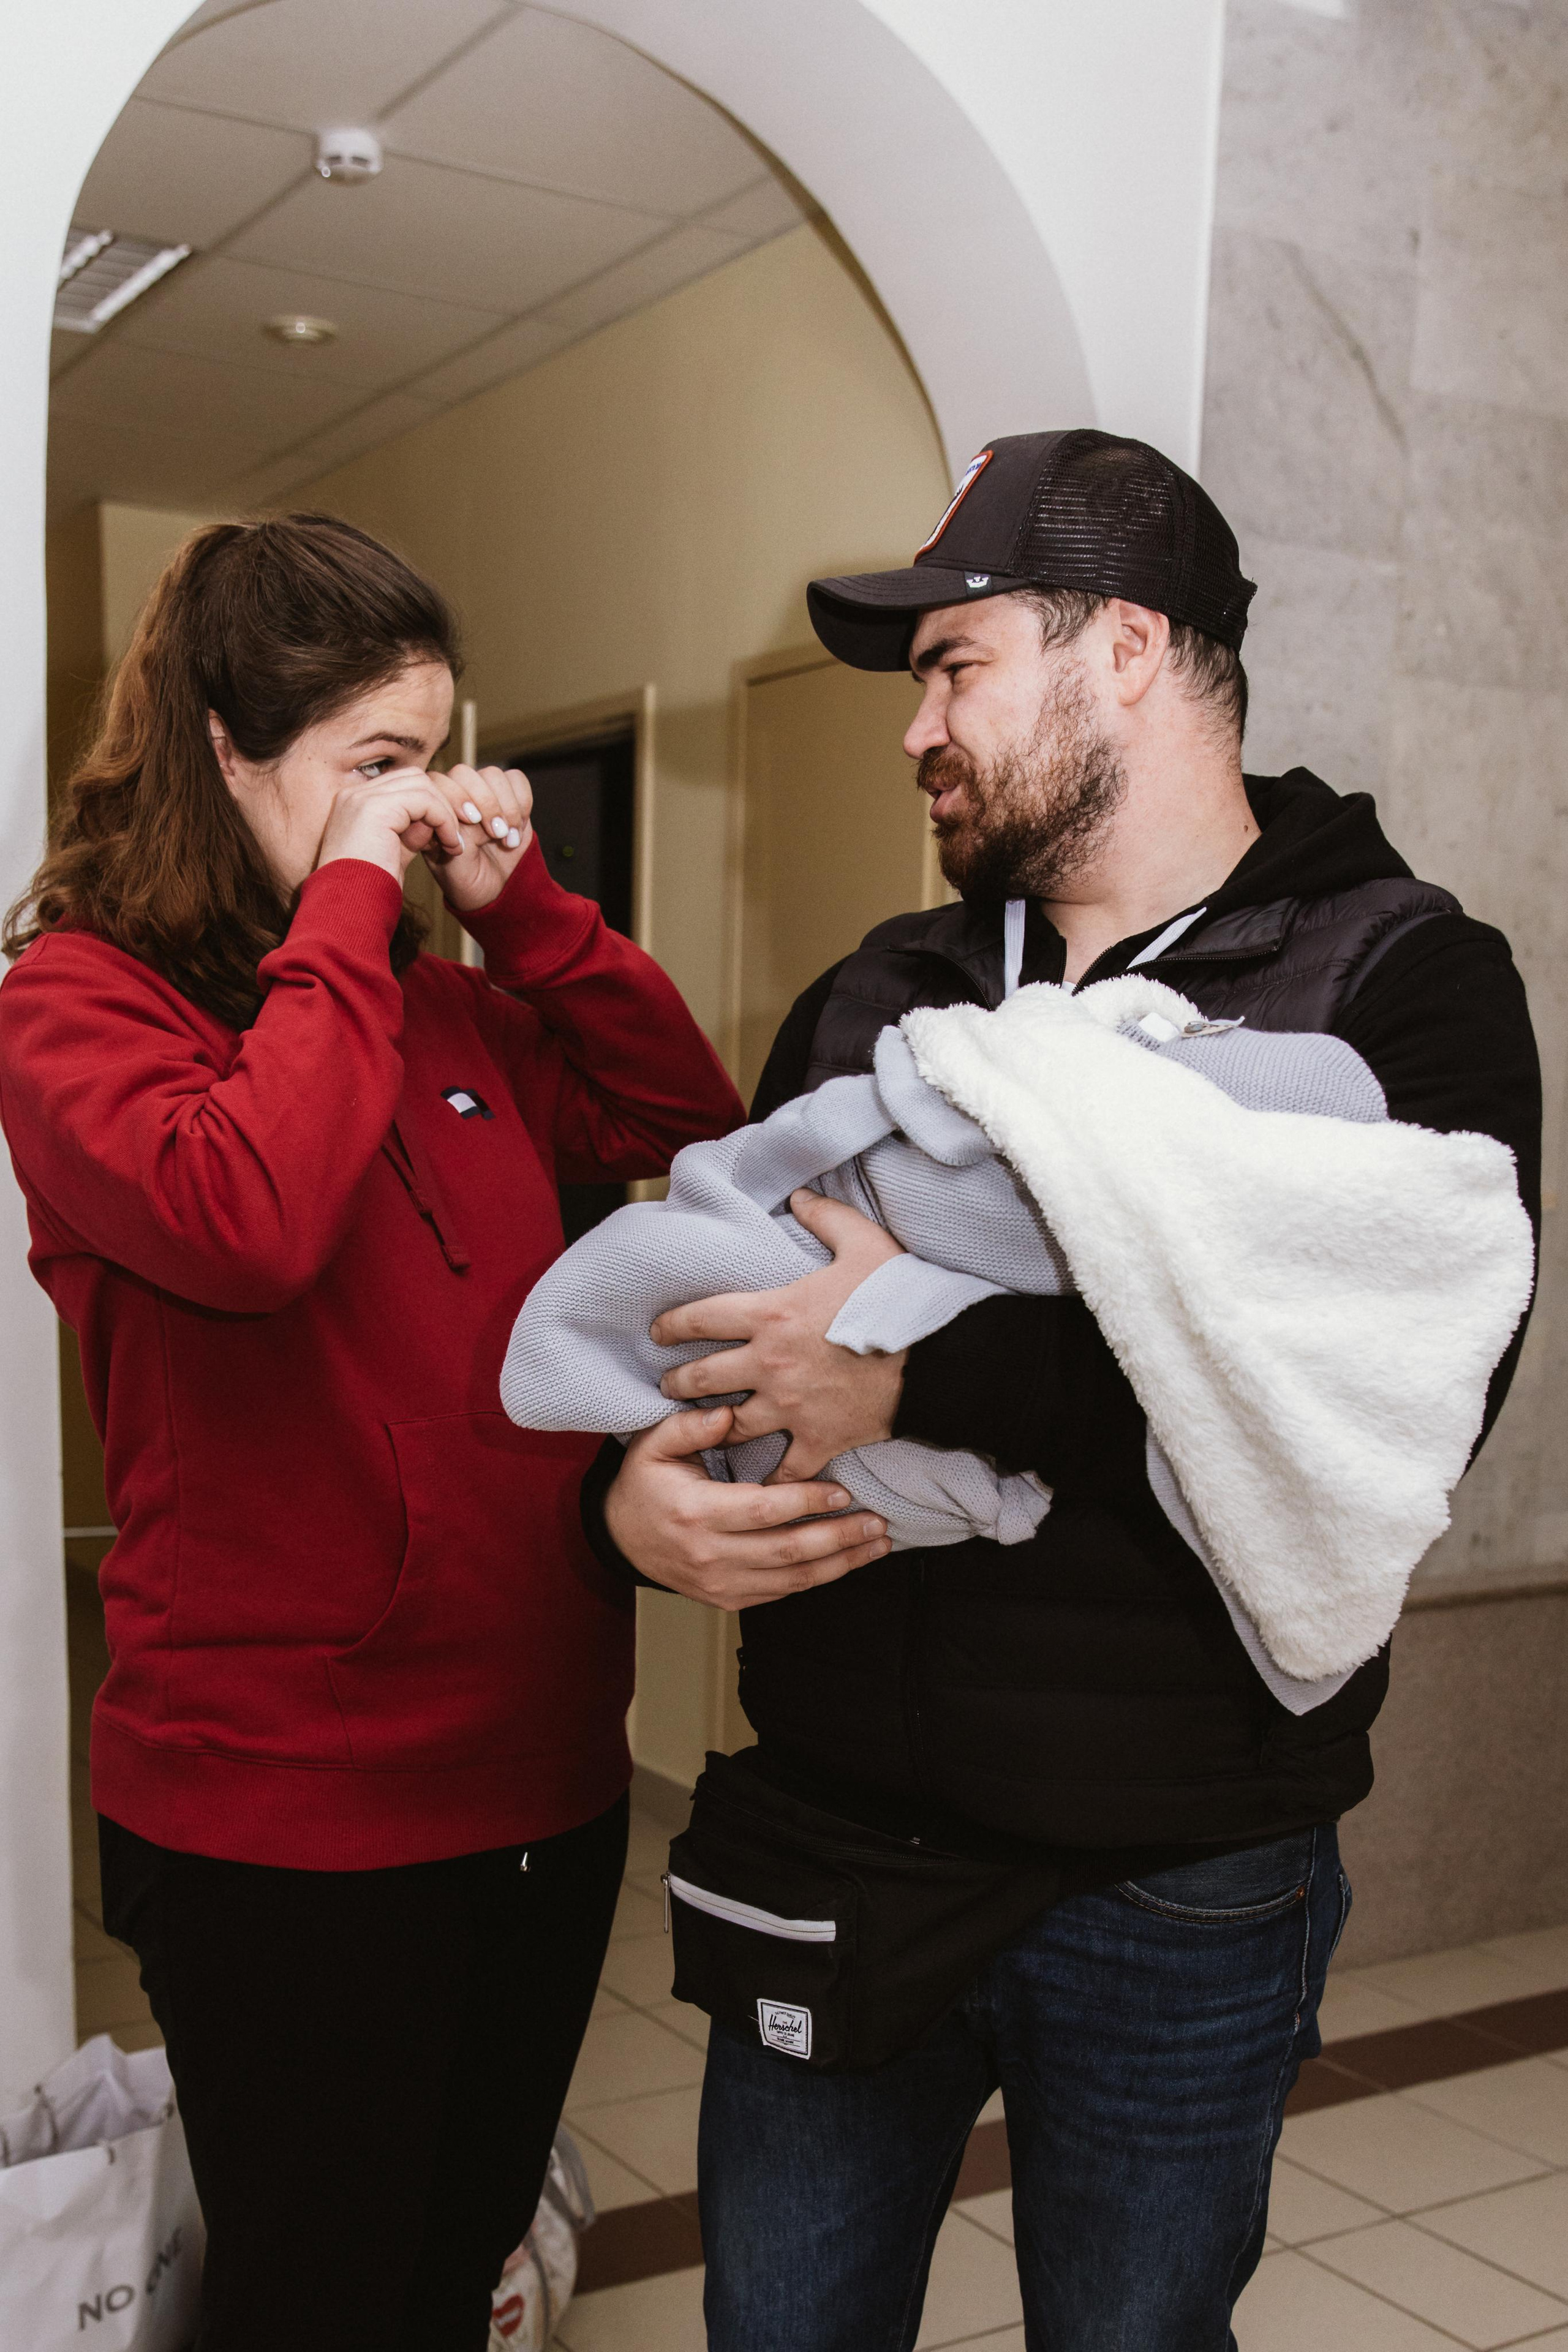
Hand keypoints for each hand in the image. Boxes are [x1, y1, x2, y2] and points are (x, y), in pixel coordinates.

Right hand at [317, 767, 467, 883]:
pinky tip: (448, 844)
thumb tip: (432, 820)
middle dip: (442, 802)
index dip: (430, 805)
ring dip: (445, 812)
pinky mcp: (376, 808)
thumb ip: (410, 831)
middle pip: (413, 777)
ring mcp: (362, 798)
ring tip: (453, 843)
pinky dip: (443, 820)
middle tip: (457, 834)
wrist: (351, 909)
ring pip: (422, 784)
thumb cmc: (369, 891)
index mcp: (354, 803)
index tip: (448, 834)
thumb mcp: (394, 853)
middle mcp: (354, 795)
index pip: (402, 785)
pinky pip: (425, 801)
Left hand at [424, 762, 535, 912]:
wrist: (495, 890)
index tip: (472, 822)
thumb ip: (450, 834)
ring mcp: (481, 793)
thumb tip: (463, 810)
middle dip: (484, 802)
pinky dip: (522, 802)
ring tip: (507, 837)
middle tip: (495, 833)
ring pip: (492, 774)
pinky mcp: (509, 794)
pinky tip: (518, 827)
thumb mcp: (449, 863)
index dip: (456, 797)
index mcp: (432, 809)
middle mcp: (455, 795)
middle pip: (464, 773)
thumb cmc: (465, 879)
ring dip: (505, 806)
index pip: (437, 782)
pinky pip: (516, 779)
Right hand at [604, 1405, 890, 1607]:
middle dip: (839, 1537)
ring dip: (840, 1564)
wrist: (619, 1538)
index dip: (807, 1500)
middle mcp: (711, 1554)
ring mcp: (720, 1583)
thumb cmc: (644, 1485)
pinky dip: (816, 1580)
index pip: (763, 1510)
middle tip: (877, 1522)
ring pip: (792, 1581)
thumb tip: (727, 1413)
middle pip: (788, 1551)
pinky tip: (844, 1562)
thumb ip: (690, 1427)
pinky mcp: (727, 1600)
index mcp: (697, 1512)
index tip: (842, 1490)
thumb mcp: (653, 1445)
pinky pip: (781, 1594)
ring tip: (875, 1545)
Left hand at [652, 1190, 907, 1477]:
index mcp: (771, 1314)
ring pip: (731, 1426)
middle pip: (703, 1378)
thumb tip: (798, 1196)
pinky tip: (760, 1484)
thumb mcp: (864, 1243)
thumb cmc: (899, 1298)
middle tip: (667, 1385)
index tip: (657, 1332)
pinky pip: (783, 1470)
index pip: (701, 1317)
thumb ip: (826, 1217)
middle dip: (678, 1382)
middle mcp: (769, 1364)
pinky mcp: (817, 1440)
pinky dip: (771, 1479)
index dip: (672, 1324)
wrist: (939, 1359)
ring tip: (701, 1426)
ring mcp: (790, 1407)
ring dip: (711, 1427)